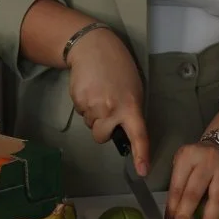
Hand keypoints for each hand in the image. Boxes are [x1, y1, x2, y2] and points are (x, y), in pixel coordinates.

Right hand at [66, 28, 149, 175]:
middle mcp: (111, 109)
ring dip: (94, 115)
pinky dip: (85, 105)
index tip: (141, 171)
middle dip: (103, 129)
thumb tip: (125, 129)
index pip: (138, 135)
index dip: (140, 155)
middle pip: (101, 136)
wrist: (93, 47)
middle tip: (107, 111)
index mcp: (130, 106)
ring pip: (90, 124)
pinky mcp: (77, 100)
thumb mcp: (134, 88)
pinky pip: (81, 113)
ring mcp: (92, 105)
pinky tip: (89, 89)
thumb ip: (131, 110)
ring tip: (99, 93)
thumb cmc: (118, 67)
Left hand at [166, 142, 218, 218]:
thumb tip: (173, 213)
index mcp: (188, 156)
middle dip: (185, 214)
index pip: (178, 185)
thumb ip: (179, 183)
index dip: (173, 206)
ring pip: (217, 194)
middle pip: (194, 191)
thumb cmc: (200, 158)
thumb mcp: (184, 161)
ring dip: (210, 216)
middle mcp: (206, 160)